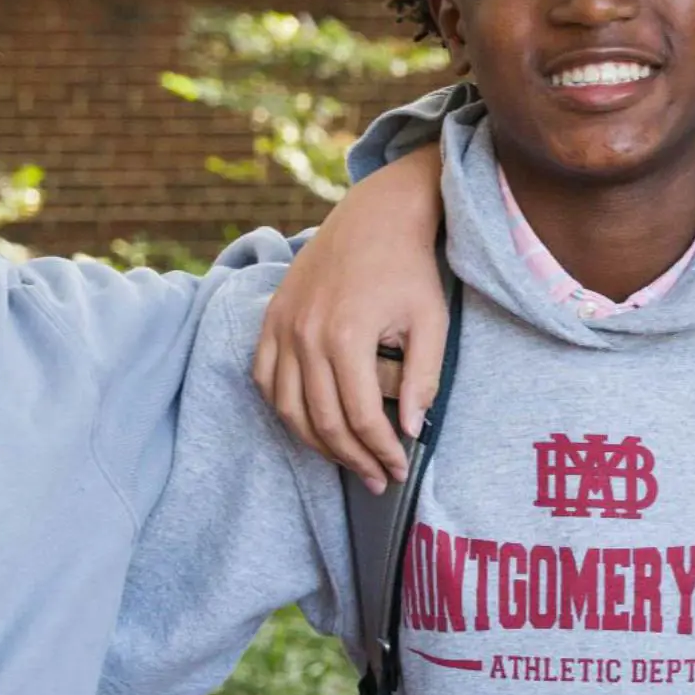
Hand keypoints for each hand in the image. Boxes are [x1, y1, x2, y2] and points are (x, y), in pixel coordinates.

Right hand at [254, 149, 447, 490]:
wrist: (375, 215)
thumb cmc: (409, 268)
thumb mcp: (430, 321)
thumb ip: (423, 379)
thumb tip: (410, 431)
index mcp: (346, 335)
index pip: (359, 417)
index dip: (381, 451)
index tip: (400, 469)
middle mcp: (305, 334)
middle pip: (322, 421)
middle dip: (353, 459)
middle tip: (379, 479)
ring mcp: (282, 326)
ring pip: (287, 408)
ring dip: (316, 444)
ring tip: (348, 461)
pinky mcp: (271, 318)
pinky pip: (264, 379)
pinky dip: (282, 408)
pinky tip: (309, 424)